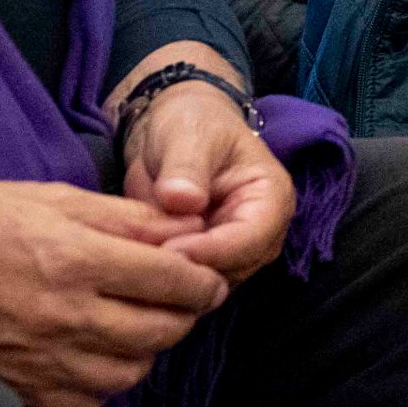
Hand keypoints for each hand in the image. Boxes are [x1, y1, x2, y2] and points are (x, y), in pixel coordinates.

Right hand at [0, 178, 231, 406]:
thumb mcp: (52, 198)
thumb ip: (126, 219)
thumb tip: (189, 233)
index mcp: (76, 258)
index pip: (176, 283)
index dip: (203, 281)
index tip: (205, 278)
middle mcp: (65, 315)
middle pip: (164, 332)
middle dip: (182, 315)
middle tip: (173, 299)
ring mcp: (42, 359)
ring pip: (132, 372)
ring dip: (144, 350)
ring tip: (129, 323)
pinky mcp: (20, 388)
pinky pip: (90, 402)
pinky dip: (102, 381)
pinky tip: (90, 352)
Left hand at [124, 78, 295, 286]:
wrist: (175, 129)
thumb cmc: (191, 122)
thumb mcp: (188, 134)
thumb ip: (185, 167)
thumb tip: (181, 200)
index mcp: (271, 198)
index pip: (250, 240)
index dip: (211, 251)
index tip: (167, 249)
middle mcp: (262, 234)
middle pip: (232, 270)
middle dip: (190, 269)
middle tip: (142, 259)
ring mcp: (235, 252)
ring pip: (210, 284)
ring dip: (175, 276)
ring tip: (136, 258)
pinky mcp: (208, 262)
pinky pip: (189, 282)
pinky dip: (165, 278)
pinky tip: (137, 263)